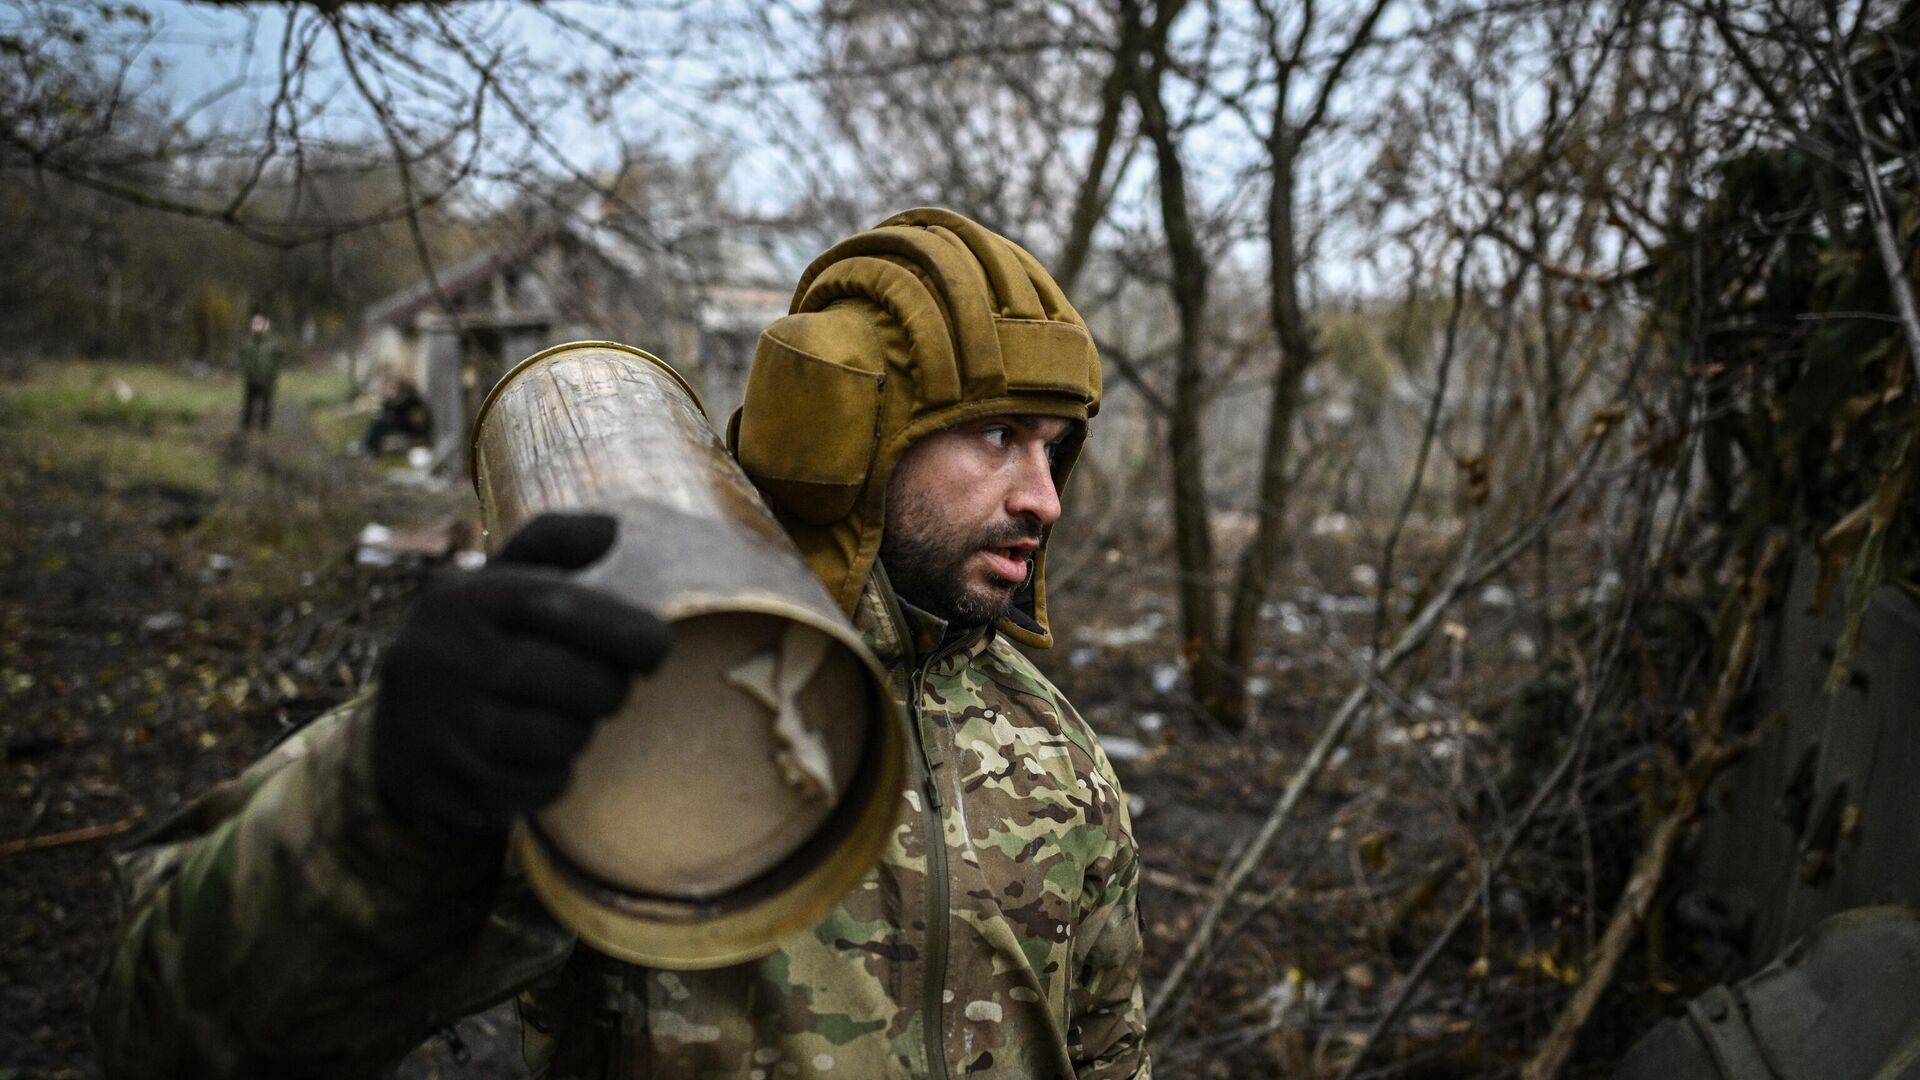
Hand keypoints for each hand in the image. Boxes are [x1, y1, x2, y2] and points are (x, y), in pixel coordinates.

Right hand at [371, 512, 671, 839]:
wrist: (395, 740)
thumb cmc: (474, 649)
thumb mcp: (496, 586)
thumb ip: (550, 544)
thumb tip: (610, 528)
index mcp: (462, 600)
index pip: (556, 605)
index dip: (620, 627)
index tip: (659, 646)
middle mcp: (442, 657)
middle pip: (570, 678)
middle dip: (609, 688)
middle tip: (609, 690)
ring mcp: (436, 724)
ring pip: (558, 736)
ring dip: (580, 733)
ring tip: (566, 720)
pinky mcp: (440, 784)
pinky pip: (536, 786)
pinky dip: (552, 776)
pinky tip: (536, 759)